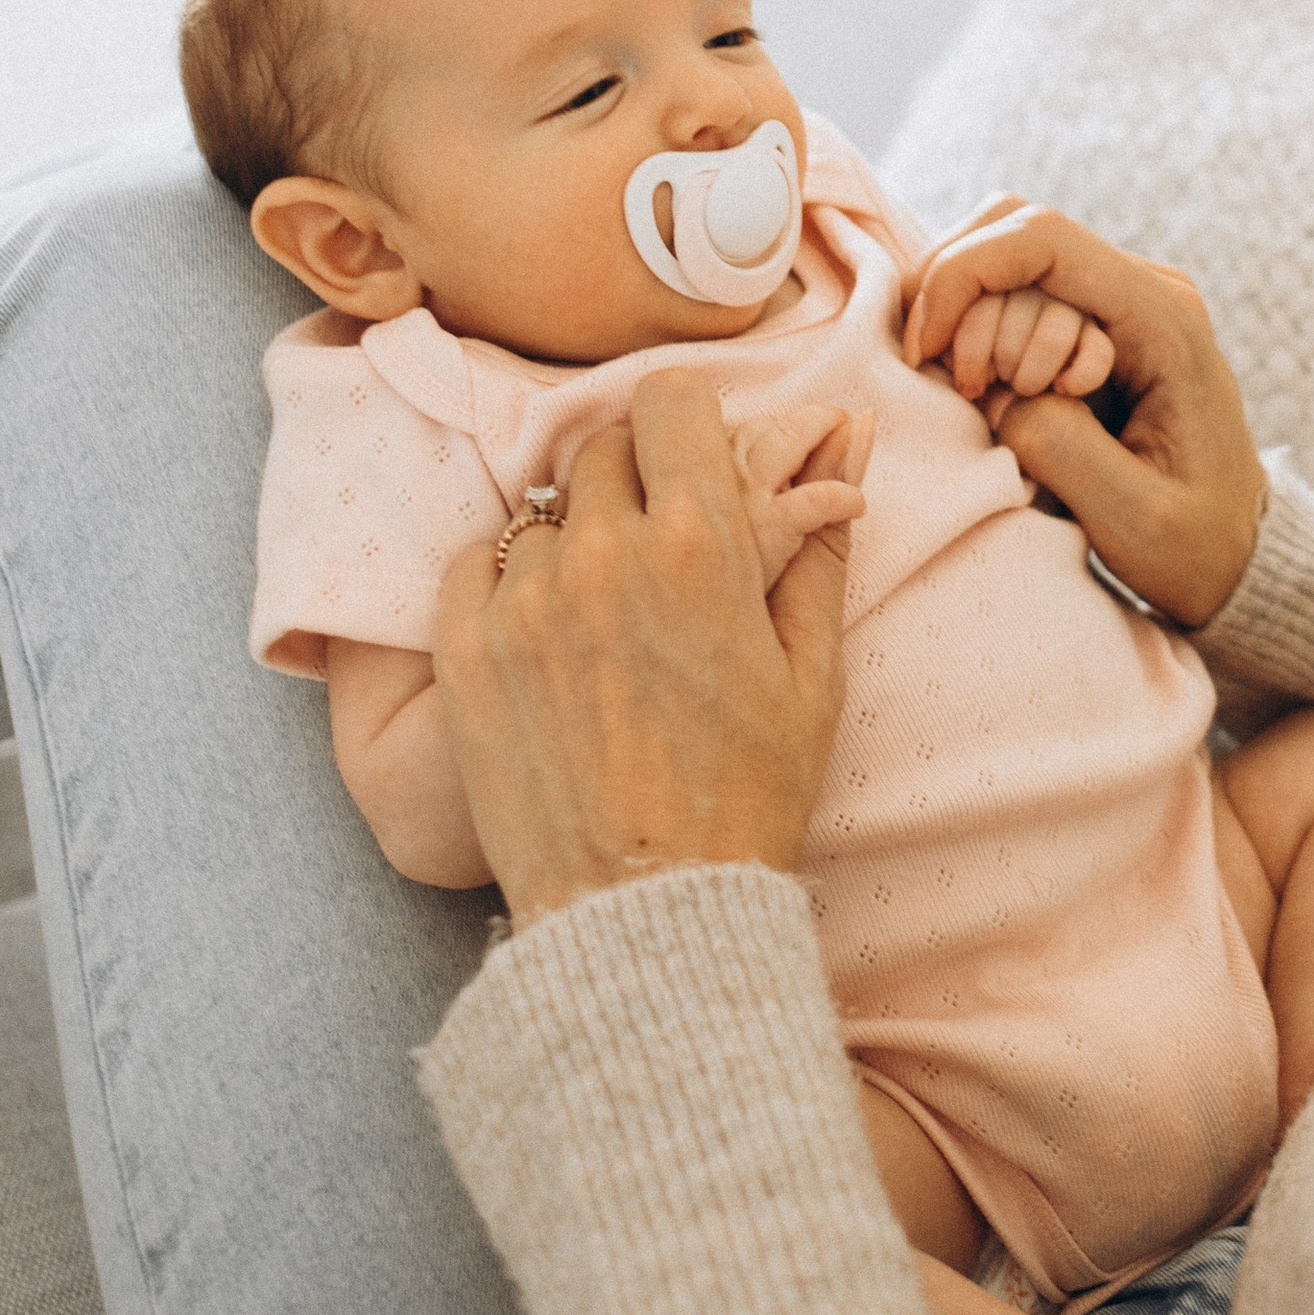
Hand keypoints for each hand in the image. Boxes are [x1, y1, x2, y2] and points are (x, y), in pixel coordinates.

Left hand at [432, 374, 870, 926]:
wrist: (646, 915)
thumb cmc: (748, 796)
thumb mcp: (813, 672)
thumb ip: (818, 541)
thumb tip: (851, 434)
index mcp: (700, 545)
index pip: (671, 399)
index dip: (691, 422)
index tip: (697, 461)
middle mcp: (602, 553)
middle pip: (603, 447)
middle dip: (637, 481)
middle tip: (661, 554)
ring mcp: (522, 601)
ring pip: (542, 512)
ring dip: (575, 540)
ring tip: (606, 619)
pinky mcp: (463, 651)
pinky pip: (476, 563)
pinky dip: (509, 583)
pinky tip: (550, 642)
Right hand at [903, 201, 1265, 627]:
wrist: (1239, 549)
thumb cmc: (1195, 543)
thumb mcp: (1134, 519)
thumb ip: (1062, 449)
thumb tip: (997, 395)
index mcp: (1165, 322)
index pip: (1045, 241)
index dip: (964, 276)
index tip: (927, 353)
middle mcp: (1145, 289)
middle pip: (1014, 231)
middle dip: (963, 303)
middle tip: (967, 390)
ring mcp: (1119, 299)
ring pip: (1007, 257)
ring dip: (970, 322)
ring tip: (987, 400)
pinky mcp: (1094, 321)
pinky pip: (1015, 291)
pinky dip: (977, 329)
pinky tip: (984, 387)